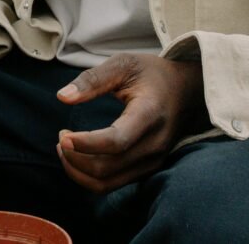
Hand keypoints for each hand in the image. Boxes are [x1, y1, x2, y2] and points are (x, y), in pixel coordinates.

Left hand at [55, 54, 208, 193]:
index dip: (85, 143)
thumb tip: (62, 97)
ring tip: (64, 147)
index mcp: (149, 114)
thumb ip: (92, 80)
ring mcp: (154, 160)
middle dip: (74, 157)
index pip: (116, 141)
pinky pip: (114, 183)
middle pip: (107, 167)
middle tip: (61, 136)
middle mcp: (155, 143)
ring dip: (78, 170)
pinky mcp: (148, 168)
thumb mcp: (123, 64)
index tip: (62, 134)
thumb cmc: (152, 74)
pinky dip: (89, 176)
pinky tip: (78, 155)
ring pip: (108, 182)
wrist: (187, 90)